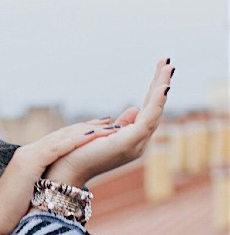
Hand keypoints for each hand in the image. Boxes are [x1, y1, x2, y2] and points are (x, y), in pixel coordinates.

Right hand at [0, 119, 120, 234]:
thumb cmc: (10, 215)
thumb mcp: (30, 194)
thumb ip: (43, 186)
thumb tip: (57, 191)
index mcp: (28, 159)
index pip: (57, 141)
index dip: (78, 134)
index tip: (97, 130)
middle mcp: (27, 152)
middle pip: (62, 134)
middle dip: (86, 127)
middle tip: (108, 121)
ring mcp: (28, 155)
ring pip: (62, 137)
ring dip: (87, 131)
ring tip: (108, 126)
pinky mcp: (30, 162)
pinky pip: (58, 147)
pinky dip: (76, 140)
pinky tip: (93, 136)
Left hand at [44, 58, 173, 186]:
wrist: (65, 171)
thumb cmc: (78, 153)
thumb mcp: (102, 132)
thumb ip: (121, 124)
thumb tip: (135, 108)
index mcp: (131, 139)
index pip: (147, 111)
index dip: (154, 92)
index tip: (160, 70)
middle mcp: (137, 143)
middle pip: (154, 110)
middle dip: (161, 85)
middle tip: (168, 63)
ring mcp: (135, 144)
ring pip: (154, 112)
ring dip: (161, 89)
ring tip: (168, 68)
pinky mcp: (128, 143)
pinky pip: (147, 120)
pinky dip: (155, 103)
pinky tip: (162, 87)